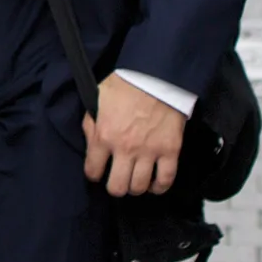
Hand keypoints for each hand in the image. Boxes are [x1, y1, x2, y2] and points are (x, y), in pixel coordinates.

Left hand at [81, 76, 184, 199]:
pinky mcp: (170, 150)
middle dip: (115, 187)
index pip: (93, 171)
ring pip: (139, 187)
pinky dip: (159, 186)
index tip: (98, 171)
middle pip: (117, 187)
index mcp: (104, 136)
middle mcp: (125, 148)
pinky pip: (165, 180)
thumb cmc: (126, 84)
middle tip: (118, 179)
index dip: (94, 173)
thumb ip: (91, 125)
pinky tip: (155, 184)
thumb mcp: (97, 99)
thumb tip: (91, 145)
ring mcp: (149, 151)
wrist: (157, 74)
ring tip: (136, 179)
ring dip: (136, 187)